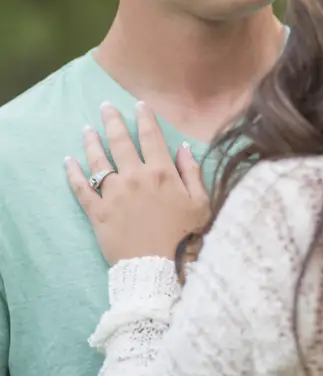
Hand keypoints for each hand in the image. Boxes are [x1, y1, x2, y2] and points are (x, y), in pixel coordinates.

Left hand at [65, 101, 207, 264]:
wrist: (156, 270)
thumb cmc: (183, 237)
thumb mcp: (201, 203)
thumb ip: (192, 173)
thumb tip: (182, 148)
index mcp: (161, 172)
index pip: (151, 136)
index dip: (145, 118)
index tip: (139, 105)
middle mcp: (135, 177)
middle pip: (120, 142)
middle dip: (112, 121)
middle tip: (105, 106)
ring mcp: (114, 194)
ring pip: (99, 161)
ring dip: (91, 142)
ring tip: (86, 128)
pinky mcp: (98, 213)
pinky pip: (81, 189)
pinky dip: (73, 173)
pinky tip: (68, 161)